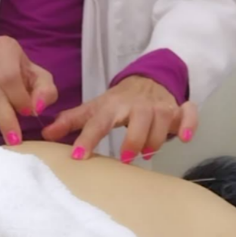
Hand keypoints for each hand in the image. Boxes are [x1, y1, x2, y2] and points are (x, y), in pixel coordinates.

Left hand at [42, 76, 197, 161]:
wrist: (147, 79)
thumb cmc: (119, 101)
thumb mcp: (95, 108)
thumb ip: (71, 121)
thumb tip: (45, 134)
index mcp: (114, 105)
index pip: (99, 121)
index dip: (87, 138)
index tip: (77, 157)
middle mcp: (137, 104)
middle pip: (138, 118)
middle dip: (133, 139)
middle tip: (125, 157)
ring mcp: (160, 105)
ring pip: (163, 119)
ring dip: (157, 137)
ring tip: (147, 152)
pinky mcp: (179, 109)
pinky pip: (189, 113)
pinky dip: (190, 124)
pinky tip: (186, 137)